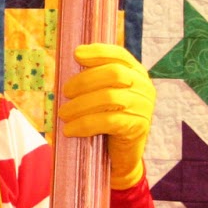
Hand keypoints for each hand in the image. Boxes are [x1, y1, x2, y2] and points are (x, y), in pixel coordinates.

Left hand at [59, 43, 154, 189]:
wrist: (121, 155)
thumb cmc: (106, 121)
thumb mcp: (101, 96)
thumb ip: (94, 80)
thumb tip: (69, 65)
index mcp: (136, 73)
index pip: (119, 55)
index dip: (98, 52)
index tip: (76, 54)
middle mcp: (144, 87)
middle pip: (113, 74)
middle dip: (84, 80)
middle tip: (65, 92)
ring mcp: (144, 107)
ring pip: (108, 98)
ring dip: (80, 105)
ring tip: (63, 114)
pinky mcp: (138, 127)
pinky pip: (108, 121)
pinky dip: (84, 124)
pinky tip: (70, 130)